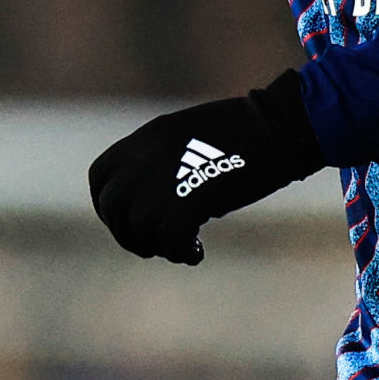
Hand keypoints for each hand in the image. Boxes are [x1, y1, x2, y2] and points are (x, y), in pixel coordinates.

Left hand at [87, 68, 324, 264]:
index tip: (128, 220)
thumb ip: (161, 161)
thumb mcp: (188, 136)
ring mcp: (164, 179)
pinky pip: (167, 239)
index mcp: (145, 137)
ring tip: (183, 247)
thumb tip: (150, 199)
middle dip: (128, 234)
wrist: (278, 127)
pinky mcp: (188, 201)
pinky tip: (197, 251)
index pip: (100, 176)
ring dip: (157, 246)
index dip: (108, 205)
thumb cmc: (245, 132)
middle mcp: (145, 157)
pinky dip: (179, 252)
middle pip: (112, 208)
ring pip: (138, 228)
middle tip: (154, 245)